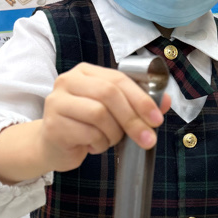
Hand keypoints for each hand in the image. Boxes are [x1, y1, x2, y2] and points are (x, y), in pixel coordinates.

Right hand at [39, 63, 170, 168]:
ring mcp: (57, 102)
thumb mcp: (113, 113)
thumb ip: (137, 104)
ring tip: (109, 140)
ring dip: (113, 134)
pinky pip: (88, 134)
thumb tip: (165, 100)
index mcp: (85, 72)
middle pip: (109, 94)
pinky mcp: (53, 124)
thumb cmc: (85, 126)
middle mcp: (68, 81)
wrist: (52, 145)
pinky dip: (99, 144)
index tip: (156, 119)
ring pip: (99, 114)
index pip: (118, 79)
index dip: (141, 99)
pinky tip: (93, 145)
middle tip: (147, 138)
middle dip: (133, 118)